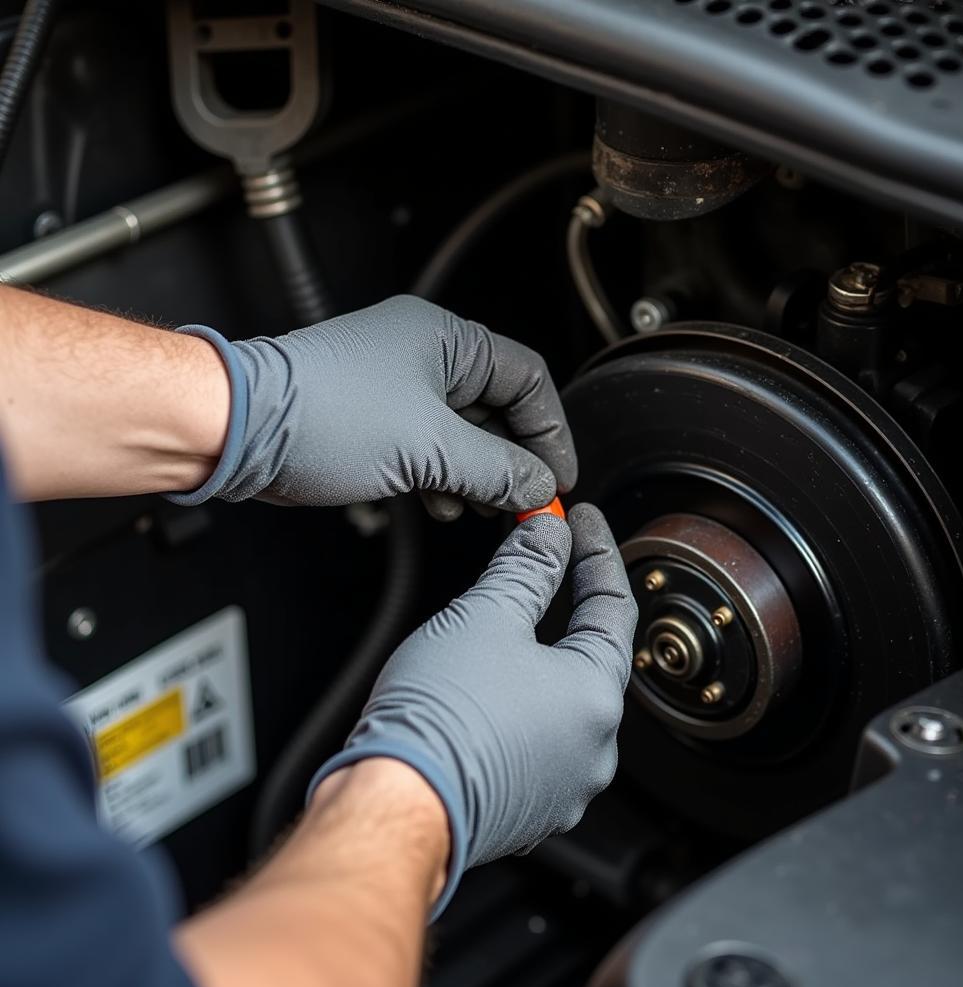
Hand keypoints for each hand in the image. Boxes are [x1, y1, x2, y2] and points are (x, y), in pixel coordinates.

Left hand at [169, 296, 575, 512]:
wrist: (242, 429)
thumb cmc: (324, 416)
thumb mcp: (430, 449)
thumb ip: (496, 469)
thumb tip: (538, 486)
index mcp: (447, 340)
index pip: (527, 378)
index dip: (550, 430)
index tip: (559, 476)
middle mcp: (425, 356)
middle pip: (497, 407)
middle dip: (513, 458)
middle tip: (526, 501)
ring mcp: (398, 387)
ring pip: (462, 432)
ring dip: (477, 474)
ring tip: (484, 508)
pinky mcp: (375, 419)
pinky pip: (427, 447)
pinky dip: (442, 477)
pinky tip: (442, 504)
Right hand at [308, 503, 637, 916]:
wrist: (397, 804)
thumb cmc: (440, 718)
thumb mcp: (485, 616)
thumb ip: (526, 568)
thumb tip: (549, 537)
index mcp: (597, 696)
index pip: (612, 605)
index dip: (594, 553)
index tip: (581, 522)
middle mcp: (594, 748)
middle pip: (588, 657)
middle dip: (563, 610)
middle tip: (538, 567)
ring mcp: (563, 787)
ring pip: (558, 705)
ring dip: (534, 665)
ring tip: (495, 638)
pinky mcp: (529, 811)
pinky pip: (534, 745)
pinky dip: (516, 711)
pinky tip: (483, 696)